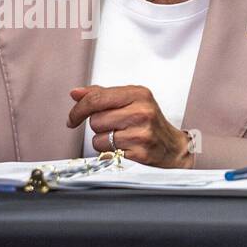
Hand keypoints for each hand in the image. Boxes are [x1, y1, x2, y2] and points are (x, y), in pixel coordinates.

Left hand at [67, 85, 192, 167]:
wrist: (173, 148)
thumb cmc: (149, 123)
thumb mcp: (130, 101)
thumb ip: (102, 95)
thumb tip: (76, 93)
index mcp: (138, 94)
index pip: (97, 98)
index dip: (79, 109)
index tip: (73, 118)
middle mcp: (142, 112)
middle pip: (95, 120)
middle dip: (99, 126)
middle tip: (114, 127)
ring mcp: (142, 133)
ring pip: (98, 138)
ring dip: (103, 141)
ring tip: (121, 138)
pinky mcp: (140, 153)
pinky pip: (107, 153)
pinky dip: (111, 152)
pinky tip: (125, 148)